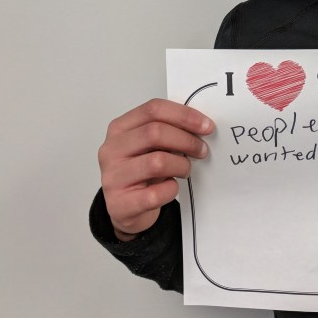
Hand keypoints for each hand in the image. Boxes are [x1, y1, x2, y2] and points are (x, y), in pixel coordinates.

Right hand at [98, 98, 213, 240]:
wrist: (123, 208)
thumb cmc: (140, 171)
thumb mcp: (148, 146)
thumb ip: (166, 130)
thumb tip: (200, 125)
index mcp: (119, 128)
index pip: (153, 109)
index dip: (184, 115)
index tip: (206, 125)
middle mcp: (111, 150)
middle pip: (155, 132)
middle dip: (186, 140)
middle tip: (201, 149)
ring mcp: (113, 177)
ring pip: (157, 162)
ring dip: (181, 165)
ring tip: (185, 169)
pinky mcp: (120, 203)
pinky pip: (156, 193)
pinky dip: (171, 189)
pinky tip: (170, 187)